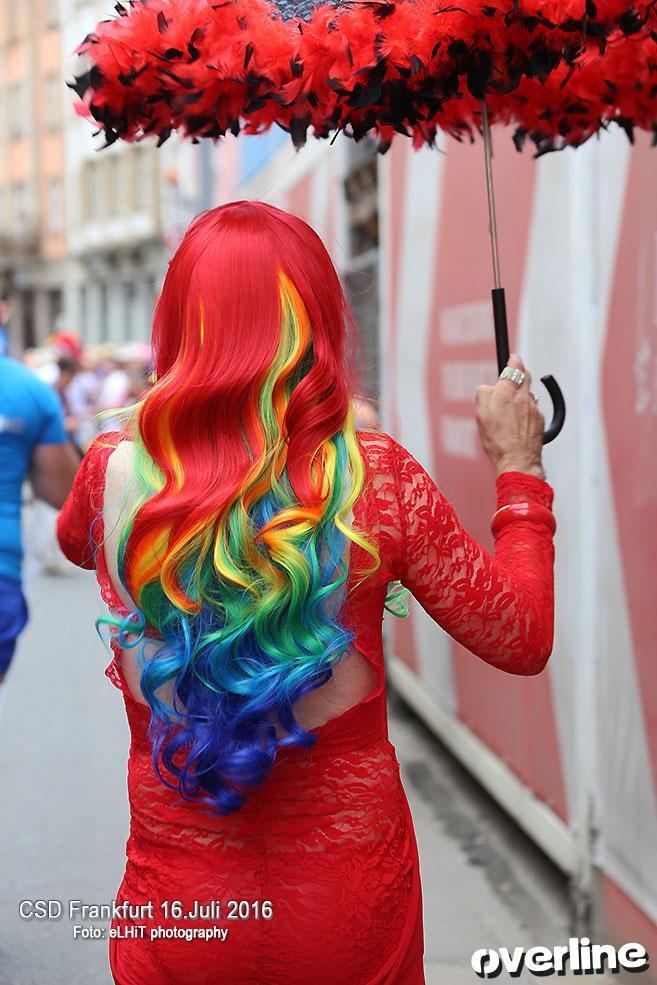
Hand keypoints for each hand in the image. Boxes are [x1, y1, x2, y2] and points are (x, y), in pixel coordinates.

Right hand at [475, 353, 545, 479]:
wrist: (517, 461)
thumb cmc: (496, 439)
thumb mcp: (480, 413)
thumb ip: (484, 393)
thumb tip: (491, 386)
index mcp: (507, 392)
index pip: (515, 366)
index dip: (513, 361)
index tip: (512, 358)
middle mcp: (523, 397)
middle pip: (526, 376)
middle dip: (519, 376)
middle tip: (510, 383)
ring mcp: (534, 408)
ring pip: (529, 394)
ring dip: (522, 396)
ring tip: (511, 412)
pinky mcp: (540, 420)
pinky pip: (534, 409)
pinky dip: (527, 412)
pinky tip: (518, 425)